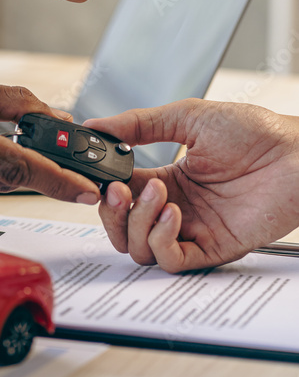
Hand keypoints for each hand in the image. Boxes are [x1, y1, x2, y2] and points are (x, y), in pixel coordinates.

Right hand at [89, 99, 298, 270]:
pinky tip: (173, 213)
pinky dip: (162, 240)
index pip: (122, 192)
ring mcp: (194, 230)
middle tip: (117, 190)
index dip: (106, 187)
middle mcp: (177, 208)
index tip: (100, 174)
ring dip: (139, 222)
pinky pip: (172, 260)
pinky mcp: (214, 248)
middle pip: (123, 228)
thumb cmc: (256, 132)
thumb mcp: (188, 116)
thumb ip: (140, 122)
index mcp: (168, 178)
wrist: (297, 153)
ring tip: (160, 194)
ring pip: (141, 248)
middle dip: (112, 212)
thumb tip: (98, 124)